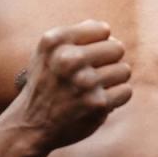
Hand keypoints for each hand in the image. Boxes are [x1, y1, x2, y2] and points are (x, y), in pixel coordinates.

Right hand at [16, 19, 131, 151]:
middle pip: (117, 48)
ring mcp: (84, 82)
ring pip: (124, 70)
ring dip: (113, 81)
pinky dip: (115, 98)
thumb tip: (107, 30)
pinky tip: (98, 102)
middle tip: (92, 74)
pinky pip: (126, 91)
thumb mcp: (48, 52)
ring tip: (94, 89)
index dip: (99, 44)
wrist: (31, 126)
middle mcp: (69, 59)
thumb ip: (76, 34)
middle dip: (109, 61)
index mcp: (55, 41)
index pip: (103, 30)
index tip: (85, 57)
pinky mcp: (97, 103)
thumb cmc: (46, 82)